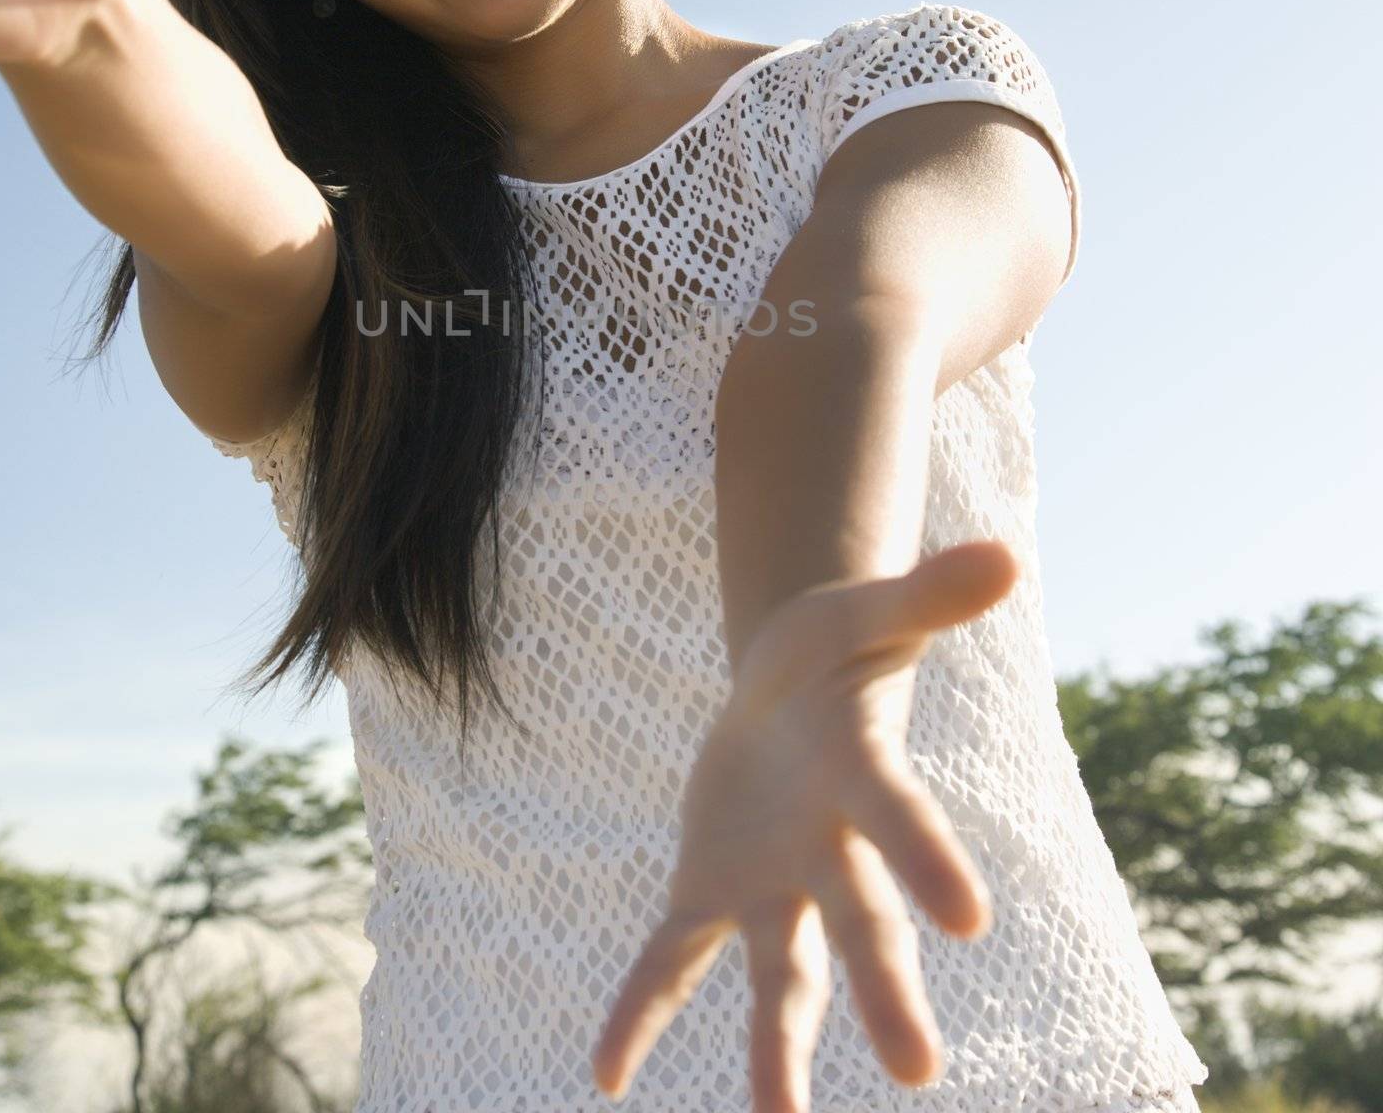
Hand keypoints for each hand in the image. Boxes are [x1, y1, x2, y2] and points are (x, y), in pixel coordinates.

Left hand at [590, 539, 1019, 1112]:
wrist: (789, 684)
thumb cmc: (837, 650)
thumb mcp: (867, 610)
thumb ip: (929, 593)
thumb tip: (1008, 553)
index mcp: (864, 774)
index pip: (900, 816)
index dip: (929, 857)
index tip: (968, 919)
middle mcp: (829, 847)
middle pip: (857, 920)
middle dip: (884, 989)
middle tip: (919, 1070)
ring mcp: (772, 878)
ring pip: (779, 972)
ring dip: (776, 1049)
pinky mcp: (711, 885)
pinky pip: (674, 956)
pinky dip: (641, 1008)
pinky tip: (605, 1074)